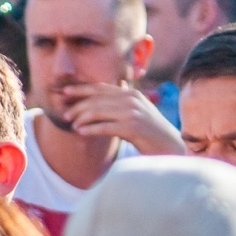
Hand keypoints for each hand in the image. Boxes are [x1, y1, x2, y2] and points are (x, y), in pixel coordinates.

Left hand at [62, 83, 185, 154]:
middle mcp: (131, 100)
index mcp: (131, 94)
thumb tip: (114, 89)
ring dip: (81, 118)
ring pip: (98, 112)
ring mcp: (132, 113)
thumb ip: (126, 101)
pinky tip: (81, 132)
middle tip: (65, 115)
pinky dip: (90, 129)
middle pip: (96, 100)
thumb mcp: (140, 111)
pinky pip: (104, 127)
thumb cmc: (152, 132)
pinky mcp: (132, 128)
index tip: (65, 93)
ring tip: (72, 125)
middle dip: (77, 107)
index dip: (81, 89)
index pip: (101, 88)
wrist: (170, 146)